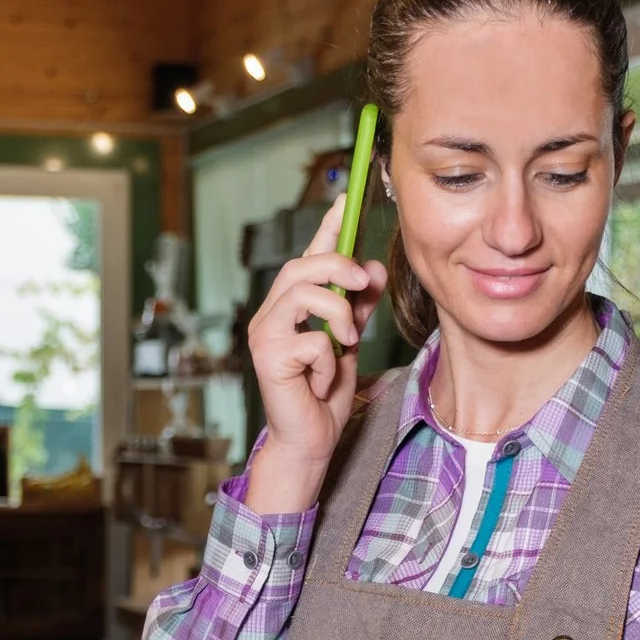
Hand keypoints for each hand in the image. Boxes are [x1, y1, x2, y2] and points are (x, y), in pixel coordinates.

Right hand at [243, 195, 388, 513]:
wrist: (311, 440)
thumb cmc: (324, 394)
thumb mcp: (350, 342)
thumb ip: (358, 306)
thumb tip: (374, 269)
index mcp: (290, 305)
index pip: (308, 255)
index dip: (327, 226)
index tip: (346, 198)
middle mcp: (270, 313)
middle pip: (302, 266)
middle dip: (339, 267)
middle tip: (365, 282)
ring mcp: (264, 334)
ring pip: (304, 293)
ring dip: (338, 314)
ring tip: (347, 342)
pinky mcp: (268, 358)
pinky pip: (312, 340)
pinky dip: (329, 359)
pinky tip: (322, 379)